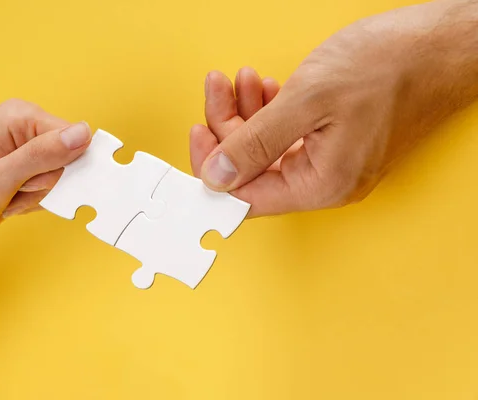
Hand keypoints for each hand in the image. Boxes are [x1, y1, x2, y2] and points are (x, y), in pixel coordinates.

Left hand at [0, 99, 90, 241]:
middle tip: (13, 190)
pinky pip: (56, 186)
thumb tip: (83, 133)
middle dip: (45, 184)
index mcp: (19, 115)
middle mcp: (27, 124)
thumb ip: (41, 155)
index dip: (57, 168)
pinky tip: (13, 198)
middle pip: (71, 158)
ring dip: (38, 195)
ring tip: (8, 196)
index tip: (26, 181)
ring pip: (64, 176)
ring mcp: (31, 145)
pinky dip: (37, 199)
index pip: (73, 138)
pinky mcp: (34, 164)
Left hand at [190, 0, 477, 216]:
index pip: (245, 196)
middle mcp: (324, 181)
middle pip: (252, 170)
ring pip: (267, 149)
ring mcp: (330, 161)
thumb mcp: (309, 100)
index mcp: (320, 184)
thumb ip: (256, 143)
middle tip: (218, 88)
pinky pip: (287, 135)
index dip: (214, 167)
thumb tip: (215, 177)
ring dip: (247, 114)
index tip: (198, 132)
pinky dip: (269, 111)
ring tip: (242, 80)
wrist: (441, 45)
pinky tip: (264, 87)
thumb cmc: (389, 68)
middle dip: (228, 127)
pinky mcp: (334, 140)